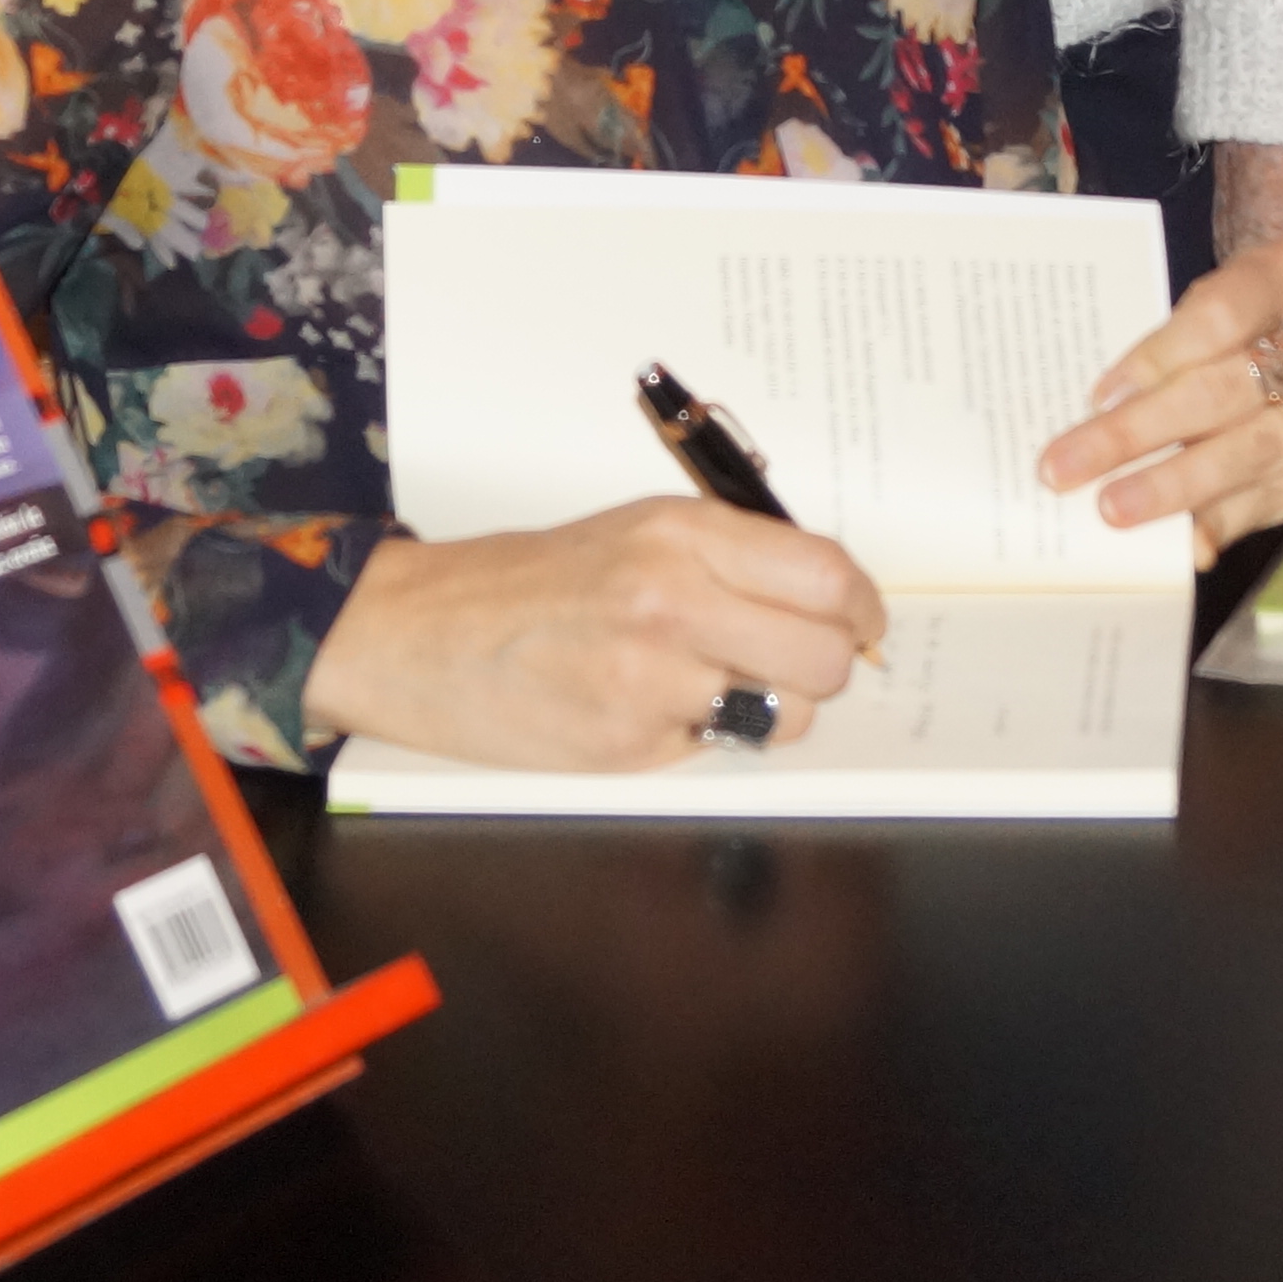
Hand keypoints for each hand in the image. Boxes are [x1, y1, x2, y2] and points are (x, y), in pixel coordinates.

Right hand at [299, 499, 887, 770]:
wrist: (421, 631)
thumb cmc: (535, 580)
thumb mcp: (637, 530)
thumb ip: (731, 556)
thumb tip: (830, 598)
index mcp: (681, 534)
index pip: (827, 576)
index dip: (860, 608)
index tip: (860, 621)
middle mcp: (673, 599)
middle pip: (825, 656)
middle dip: (826, 666)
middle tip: (796, 662)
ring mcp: (651, 678)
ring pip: (787, 714)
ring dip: (772, 708)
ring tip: (720, 687)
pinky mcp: (629, 745)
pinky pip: (721, 751)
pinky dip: (707, 737)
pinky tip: (660, 710)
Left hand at [1039, 244, 1282, 549]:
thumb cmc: (1244, 317)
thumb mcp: (1211, 303)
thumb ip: (1171, 349)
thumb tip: (1105, 414)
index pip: (1220, 316)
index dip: (1157, 358)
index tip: (1099, 398)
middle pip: (1233, 388)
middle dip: (1145, 434)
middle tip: (1074, 467)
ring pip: (1261, 448)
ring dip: (1181, 486)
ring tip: (1119, 508)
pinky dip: (1230, 519)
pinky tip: (1188, 541)